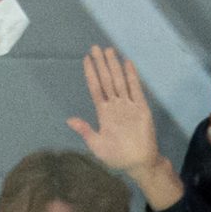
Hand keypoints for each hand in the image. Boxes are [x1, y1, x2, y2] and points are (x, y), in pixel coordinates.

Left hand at [67, 47, 182, 208]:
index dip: (91, 74)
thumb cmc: (117, 157)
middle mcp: (115, 106)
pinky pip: (136, 89)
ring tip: (109, 50)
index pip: (96, 88)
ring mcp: (128, 105)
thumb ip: (85, 130)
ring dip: (114, 66)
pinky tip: (127, 63)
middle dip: (101, 64)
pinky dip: (132, 76)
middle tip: (96, 47)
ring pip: (120, 81)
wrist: (138, 163)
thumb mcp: (96, 146)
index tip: (86, 59)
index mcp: (104, 113)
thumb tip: (69, 120)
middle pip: (107, 80)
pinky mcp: (141, 108)